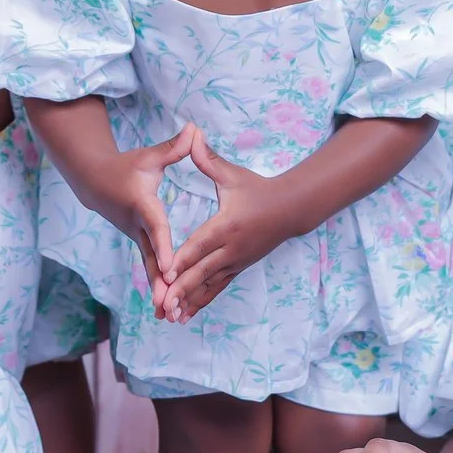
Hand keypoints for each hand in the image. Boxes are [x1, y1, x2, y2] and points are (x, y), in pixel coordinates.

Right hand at [74, 125, 195, 311]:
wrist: (94, 182)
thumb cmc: (127, 166)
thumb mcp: (149, 157)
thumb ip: (174, 148)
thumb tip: (194, 130)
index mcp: (144, 206)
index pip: (157, 229)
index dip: (165, 247)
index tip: (173, 266)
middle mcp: (138, 228)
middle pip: (152, 258)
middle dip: (161, 282)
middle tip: (169, 304)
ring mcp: (136, 239)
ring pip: (150, 269)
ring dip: (159, 293)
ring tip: (169, 317)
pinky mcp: (138, 245)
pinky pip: (151, 269)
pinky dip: (158, 288)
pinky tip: (166, 309)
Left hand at [160, 128, 301, 322]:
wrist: (291, 209)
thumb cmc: (258, 189)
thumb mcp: (232, 175)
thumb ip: (208, 160)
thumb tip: (191, 135)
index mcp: (226, 226)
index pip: (199, 245)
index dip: (182, 260)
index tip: (165, 274)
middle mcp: (230, 249)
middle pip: (201, 272)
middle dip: (180, 290)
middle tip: (161, 305)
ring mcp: (236, 262)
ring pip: (208, 286)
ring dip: (188, 302)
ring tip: (169, 317)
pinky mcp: (238, 268)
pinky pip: (217, 288)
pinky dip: (201, 302)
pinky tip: (185, 315)